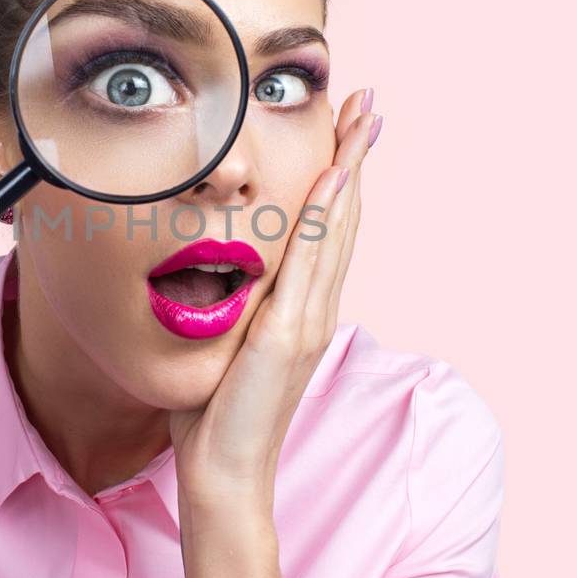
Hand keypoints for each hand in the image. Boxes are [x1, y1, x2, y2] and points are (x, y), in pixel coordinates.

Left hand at [169, 89, 381, 505]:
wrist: (224, 474)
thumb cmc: (214, 417)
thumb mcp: (224, 346)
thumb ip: (229, 308)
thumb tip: (207, 274)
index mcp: (302, 310)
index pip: (326, 229)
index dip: (340, 177)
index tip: (347, 130)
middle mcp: (316, 308)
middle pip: (343, 216)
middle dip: (356, 156)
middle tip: (369, 103)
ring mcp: (307, 319)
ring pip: (334, 228)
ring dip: (350, 168)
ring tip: (362, 119)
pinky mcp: (288, 332)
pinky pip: (309, 261)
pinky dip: (323, 216)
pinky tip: (332, 176)